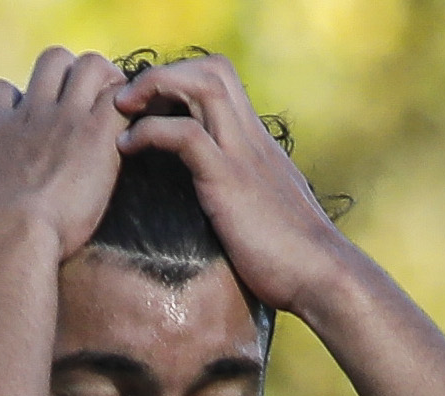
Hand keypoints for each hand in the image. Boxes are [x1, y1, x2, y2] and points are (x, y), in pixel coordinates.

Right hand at [0, 47, 130, 261]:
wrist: (3, 236)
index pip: (3, 91)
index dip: (18, 102)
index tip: (29, 124)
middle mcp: (30, 115)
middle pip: (52, 62)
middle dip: (68, 77)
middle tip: (80, 109)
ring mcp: (64, 120)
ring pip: (91, 66)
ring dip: (105, 83)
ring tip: (112, 112)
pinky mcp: (94, 135)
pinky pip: (120, 98)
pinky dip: (129, 109)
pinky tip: (128, 132)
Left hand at [115, 57, 358, 315]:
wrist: (322, 278)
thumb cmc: (294, 258)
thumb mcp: (268, 213)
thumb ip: (247, 198)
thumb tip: (228, 210)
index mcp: (257, 145)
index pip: (223, 84)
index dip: (183, 81)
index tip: (150, 106)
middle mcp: (251, 139)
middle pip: (213, 69)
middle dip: (166, 73)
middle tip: (129, 101)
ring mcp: (241, 156)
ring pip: (202, 85)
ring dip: (155, 86)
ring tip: (122, 110)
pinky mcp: (229, 181)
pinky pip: (186, 136)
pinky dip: (150, 131)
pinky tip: (127, 148)